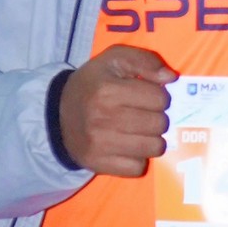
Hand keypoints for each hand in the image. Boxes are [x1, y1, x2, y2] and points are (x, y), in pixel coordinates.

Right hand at [56, 45, 173, 176]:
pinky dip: (138, 158)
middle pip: (160, 124)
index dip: (158, 96)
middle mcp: (103, 118)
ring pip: (154, 148)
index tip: (146, 97)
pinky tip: (128, 146)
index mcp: (107, 89)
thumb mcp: (114, 59)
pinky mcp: (99, 164)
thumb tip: (170, 78)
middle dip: (157, 118)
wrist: (57, 114)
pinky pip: (138, 167)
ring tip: (139, 131)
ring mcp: (100, 144)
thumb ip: (145, 61)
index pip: (160, 98)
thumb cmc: (93, 84)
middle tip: (145, 114)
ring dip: (152, 139)